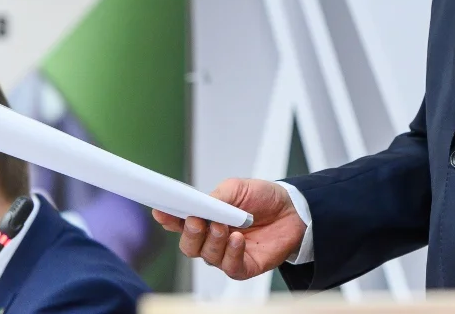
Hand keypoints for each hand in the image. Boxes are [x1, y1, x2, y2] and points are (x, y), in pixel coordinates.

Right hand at [151, 178, 306, 280]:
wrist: (293, 210)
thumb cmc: (263, 198)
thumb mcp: (238, 188)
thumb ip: (218, 196)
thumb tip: (201, 205)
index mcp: (206, 217)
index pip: (180, 222)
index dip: (168, 218)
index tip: (161, 211)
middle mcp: (212, 238)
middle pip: (189, 245)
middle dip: (190, 233)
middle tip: (197, 220)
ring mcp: (226, 254)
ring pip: (207, 256)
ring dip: (212, 241)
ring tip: (223, 226)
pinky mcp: (244, 266)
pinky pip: (230, 267)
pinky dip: (231, 253)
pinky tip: (237, 239)